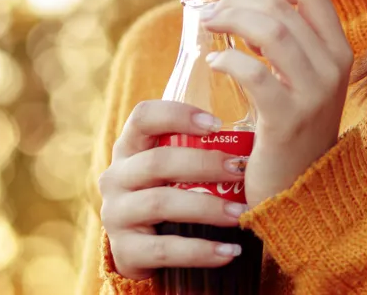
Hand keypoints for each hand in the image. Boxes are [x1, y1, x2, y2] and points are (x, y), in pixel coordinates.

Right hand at [97, 100, 252, 279]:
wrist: (138, 251)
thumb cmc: (166, 195)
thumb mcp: (169, 169)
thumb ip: (194, 150)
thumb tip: (251, 138)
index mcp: (129, 148)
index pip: (143, 117)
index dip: (177, 115)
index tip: (216, 124)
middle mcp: (116, 177)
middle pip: (157, 161)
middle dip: (204, 164)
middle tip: (240, 169)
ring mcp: (115, 214)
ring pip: (161, 203)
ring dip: (207, 208)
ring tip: (240, 214)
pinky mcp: (123, 251)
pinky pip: (164, 250)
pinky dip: (200, 251)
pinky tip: (228, 252)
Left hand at [200, 0, 353, 208]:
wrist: (299, 193)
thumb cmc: (289, 130)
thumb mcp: (301, 80)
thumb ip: (285, 44)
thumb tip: (241, 1)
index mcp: (338, 50)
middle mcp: (334, 67)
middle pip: (283, 6)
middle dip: (239, 0)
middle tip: (213, 14)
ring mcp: (315, 94)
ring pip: (271, 30)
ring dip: (231, 20)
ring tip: (209, 28)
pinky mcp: (288, 119)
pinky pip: (256, 73)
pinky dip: (229, 59)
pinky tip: (214, 61)